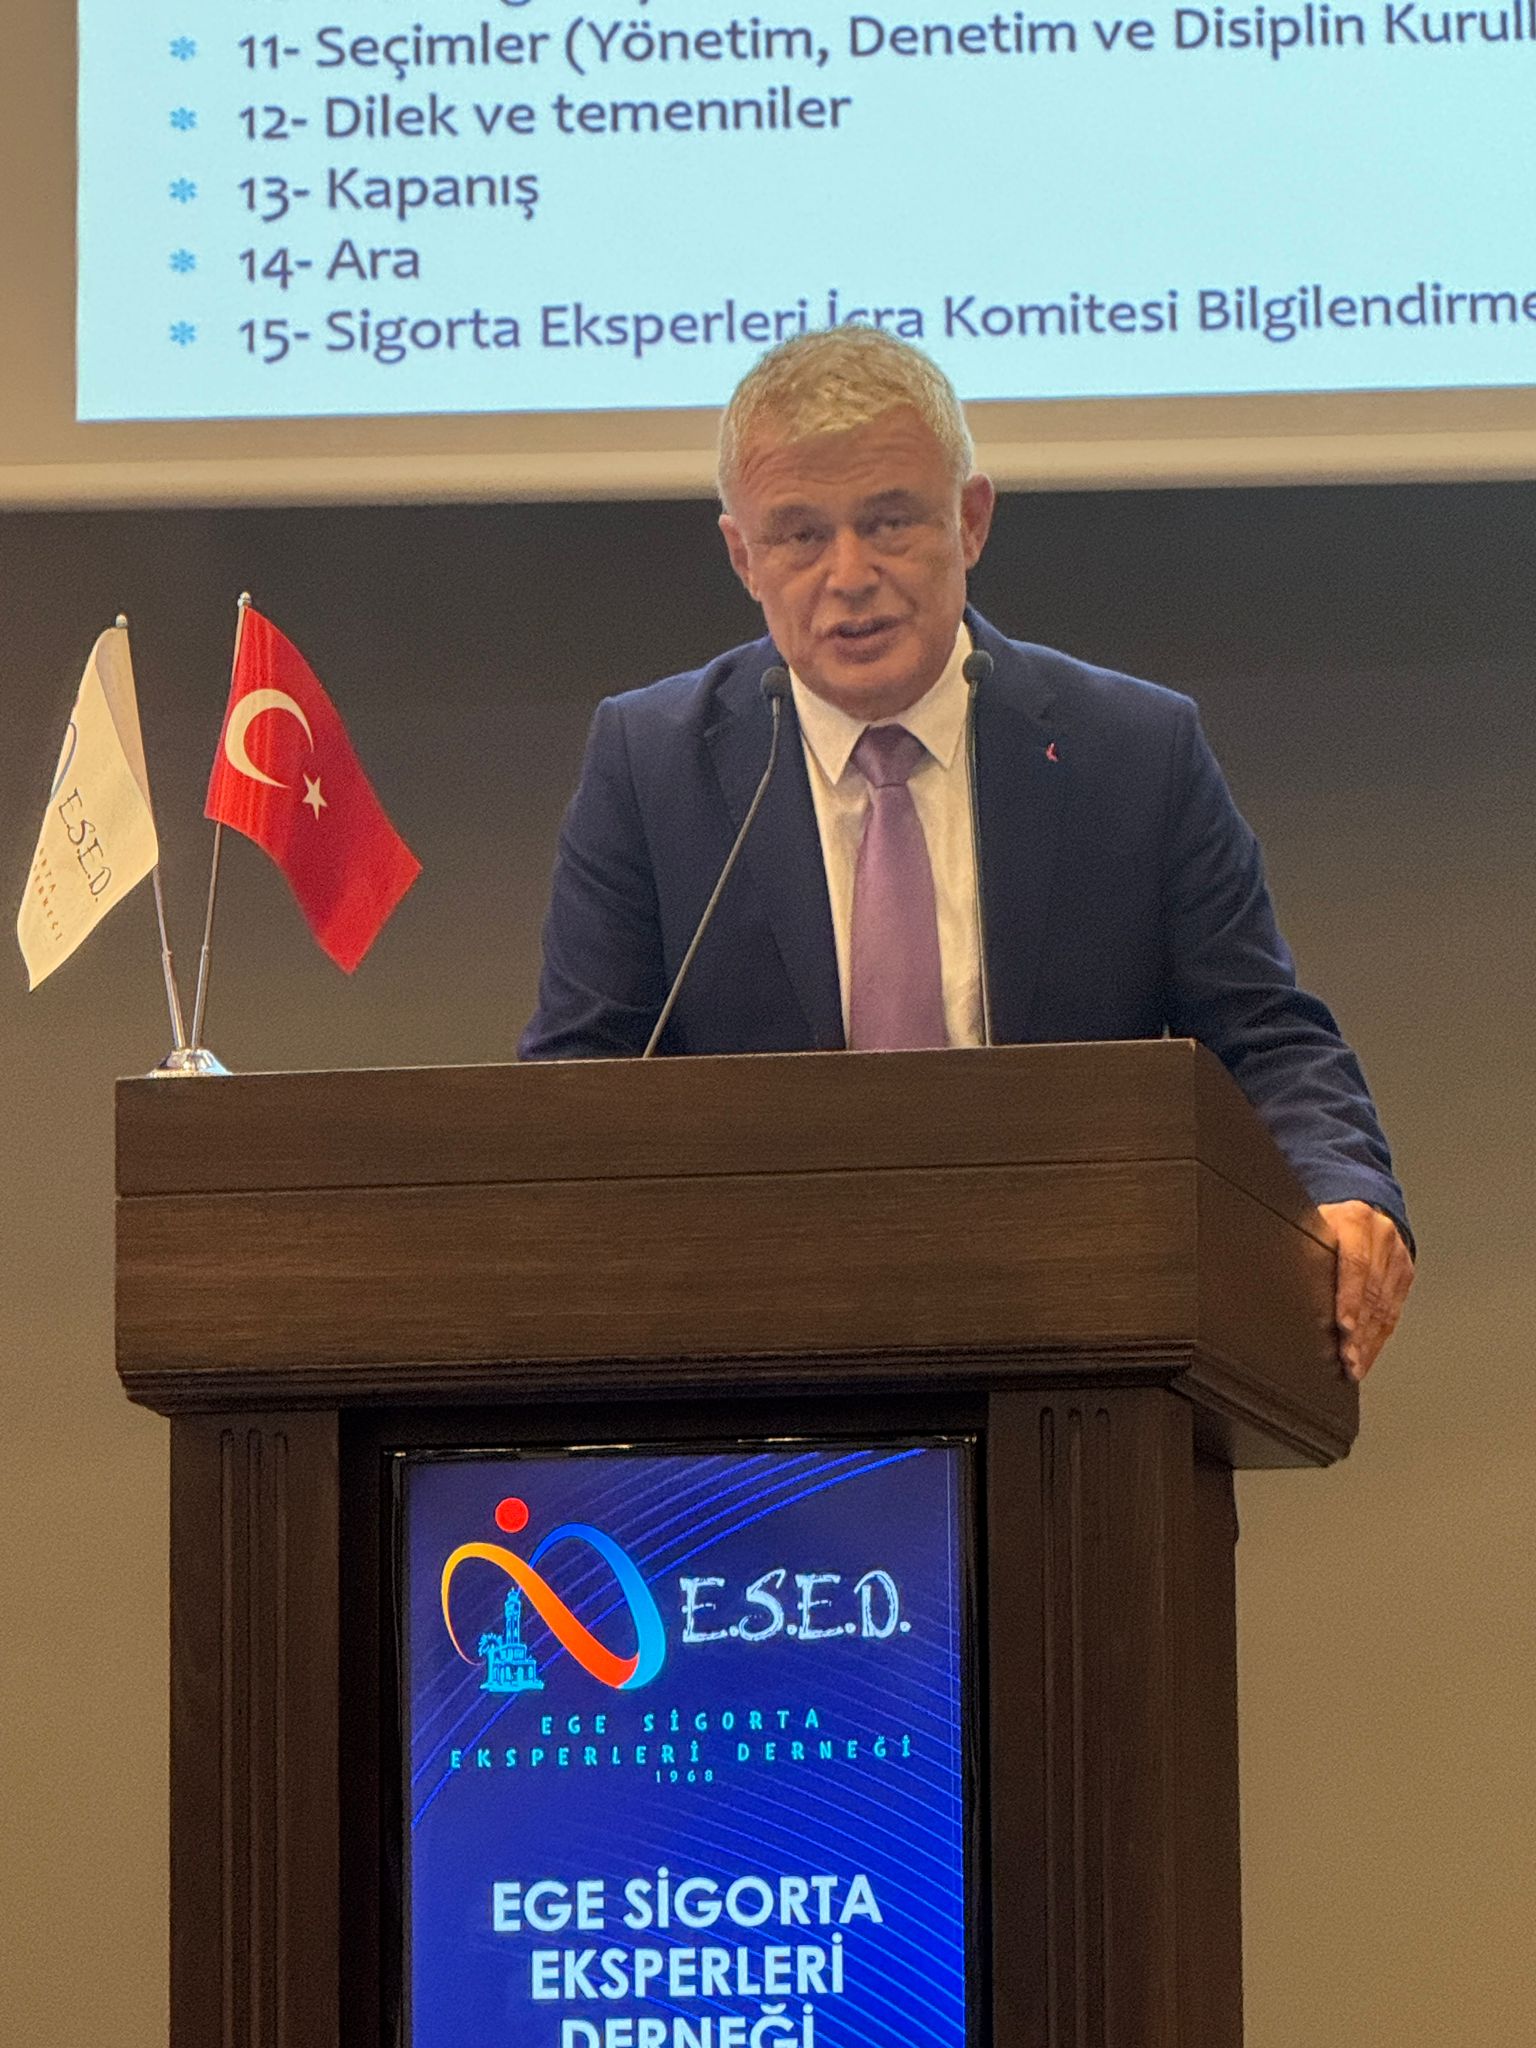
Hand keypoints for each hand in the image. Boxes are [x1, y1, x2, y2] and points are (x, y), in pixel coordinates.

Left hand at [1316, 1200, 1413, 1380]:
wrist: (1363, 1207)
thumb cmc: (1326, 1220)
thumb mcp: (1311, 1223)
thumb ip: (1300, 1248)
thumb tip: (1268, 1274)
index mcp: (1355, 1220)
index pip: (1355, 1263)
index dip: (1349, 1298)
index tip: (1343, 1326)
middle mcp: (1381, 1237)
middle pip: (1371, 1292)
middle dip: (1358, 1330)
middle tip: (1346, 1359)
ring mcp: (1397, 1256)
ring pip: (1385, 1307)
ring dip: (1369, 1341)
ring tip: (1354, 1366)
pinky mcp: (1405, 1274)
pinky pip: (1394, 1312)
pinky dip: (1378, 1338)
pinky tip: (1366, 1356)